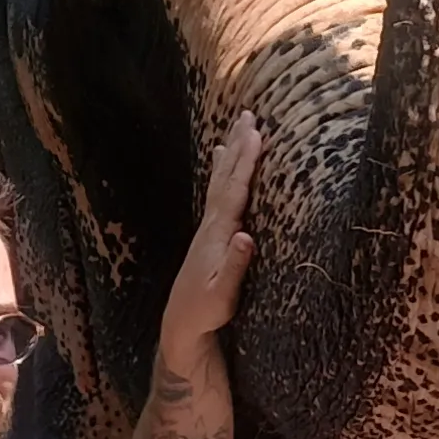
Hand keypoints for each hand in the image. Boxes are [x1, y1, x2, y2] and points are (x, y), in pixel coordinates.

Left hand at [161, 111, 262, 344]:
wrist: (181, 323)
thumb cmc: (205, 312)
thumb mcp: (223, 295)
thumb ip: (235, 266)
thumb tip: (247, 237)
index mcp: (218, 234)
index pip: (234, 191)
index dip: (246, 163)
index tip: (257, 134)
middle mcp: (211, 225)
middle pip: (226, 178)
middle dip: (239, 146)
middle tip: (249, 115)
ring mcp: (209, 228)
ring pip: (221, 182)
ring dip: (231, 154)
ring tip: (236, 128)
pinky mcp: (210, 234)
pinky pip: (218, 192)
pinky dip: (223, 173)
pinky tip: (222, 163)